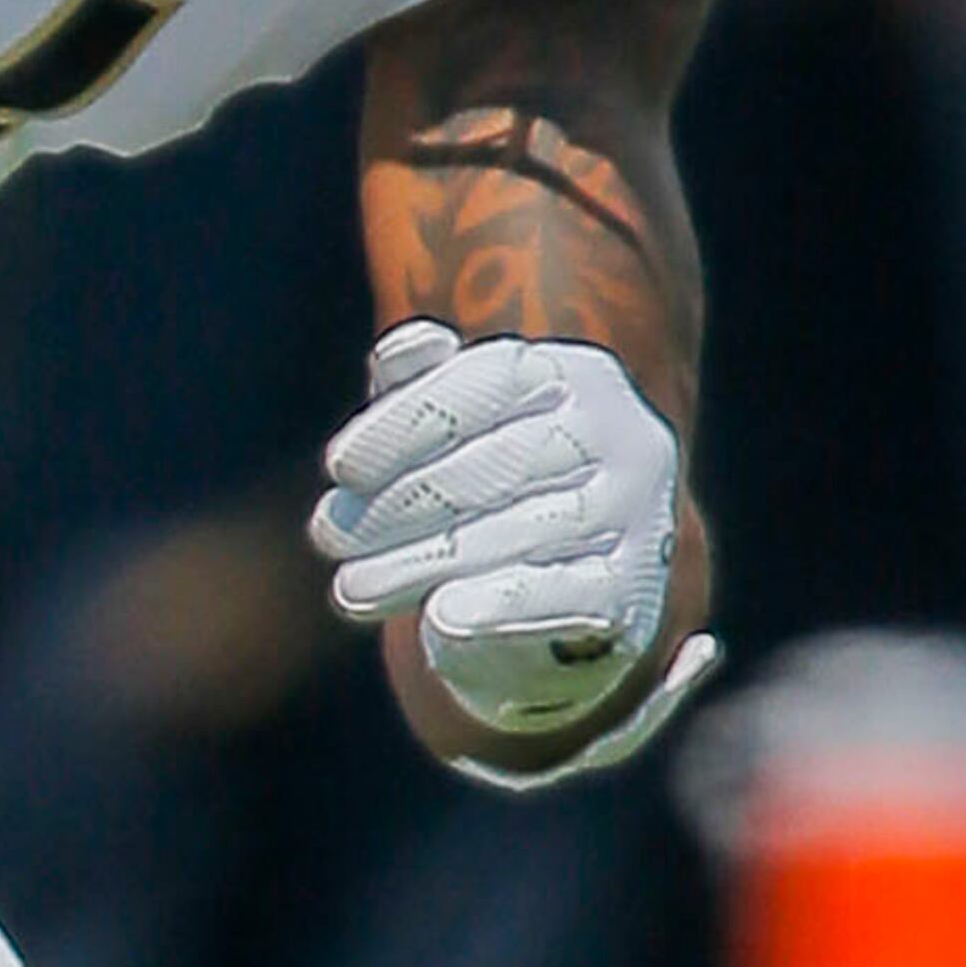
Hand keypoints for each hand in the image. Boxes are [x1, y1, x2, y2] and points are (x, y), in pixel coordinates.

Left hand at [313, 323, 681, 732]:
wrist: (568, 594)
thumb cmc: (493, 488)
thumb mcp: (458, 429)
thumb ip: (425, 383)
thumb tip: (403, 349)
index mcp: (580, 375)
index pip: (490, 379)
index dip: (407, 420)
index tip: (337, 465)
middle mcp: (623, 434)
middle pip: (498, 461)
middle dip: (400, 503)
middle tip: (327, 536)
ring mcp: (638, 513)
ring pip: (521, 530)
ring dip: (423, 561)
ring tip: (350, 588)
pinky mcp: (634, 591)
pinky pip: (564, 594)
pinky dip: (501, 604)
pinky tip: (441, 616)